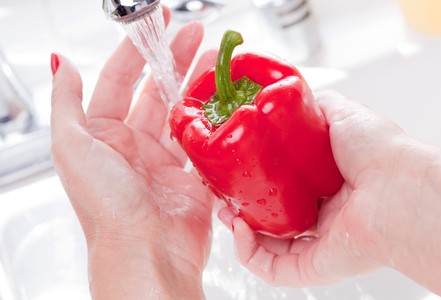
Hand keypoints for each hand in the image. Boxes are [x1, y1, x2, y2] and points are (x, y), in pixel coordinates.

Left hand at [51, 15, 217, 298]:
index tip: (155, 26)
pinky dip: (210, 120)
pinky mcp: (189, 175)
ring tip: (214, 60)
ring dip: (195, 85)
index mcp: (101, 136)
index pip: (118, 80)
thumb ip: (66, 103)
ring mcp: (162, 160)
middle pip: (154, 90)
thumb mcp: (71, 148)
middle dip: (173, 60)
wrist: (147, 253)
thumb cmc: (107, 206)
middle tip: (194, 36)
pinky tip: (220, 101)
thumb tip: (63, 66)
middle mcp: (131, 146)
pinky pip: (200, 140)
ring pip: (180, 111)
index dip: (136, 50)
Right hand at [219, 91, 440, 297]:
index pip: (283, 187)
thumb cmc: (378, 150)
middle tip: (226, 196)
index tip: (236, 171)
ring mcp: (319, 242)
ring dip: (241, 232)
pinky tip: (239, 232)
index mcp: (327, 184)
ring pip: (269, 245)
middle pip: (273, 217)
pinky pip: (274, 269)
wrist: (398, 186)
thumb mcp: (339, 112)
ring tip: (227, 214)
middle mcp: (324, 214)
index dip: (257, 181)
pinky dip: (250, 254)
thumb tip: (286, 100)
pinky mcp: (316, 265)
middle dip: (244, 208)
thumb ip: (312, 106)